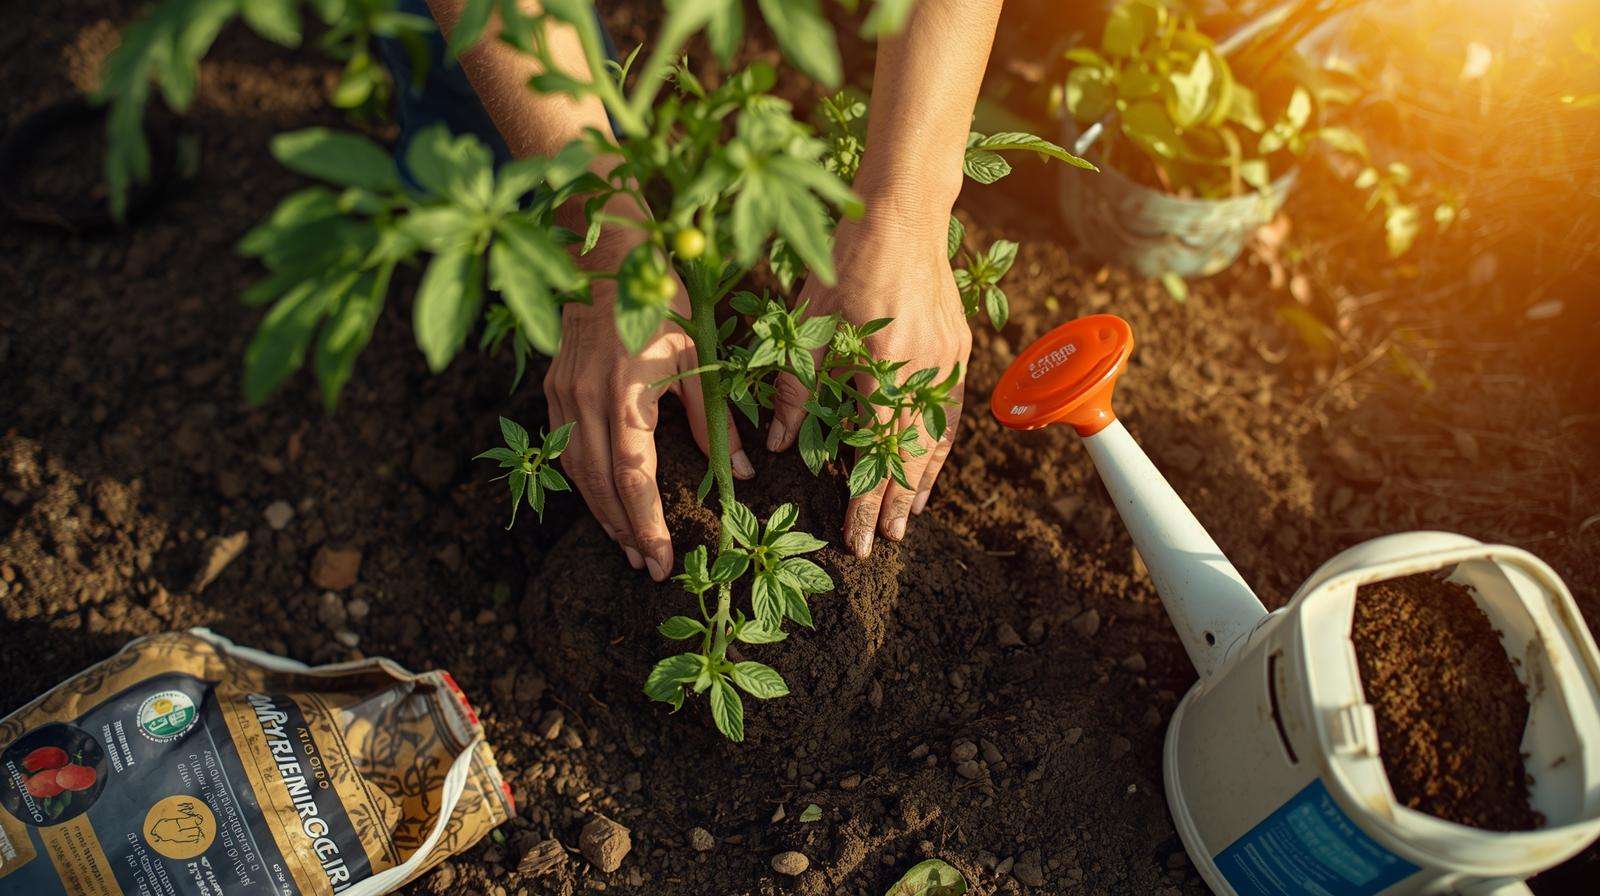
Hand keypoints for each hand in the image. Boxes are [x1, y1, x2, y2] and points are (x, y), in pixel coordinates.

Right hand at [545, 226, 753, 580]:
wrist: (605, 255)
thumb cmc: (663, 301)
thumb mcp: (698, 357)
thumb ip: (715, 419)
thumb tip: (740, 472)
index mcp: (626, 394)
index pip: (634, 479)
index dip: (648, 526)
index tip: (663, 562)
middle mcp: (586, 402)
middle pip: (601, 487)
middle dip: (626, 533)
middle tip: (649, 569)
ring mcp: (563, 396)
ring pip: (578, 474)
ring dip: (603, 515)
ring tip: (629, 548)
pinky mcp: (552, 390)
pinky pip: (565, 450)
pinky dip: (585, 484)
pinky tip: (604, 503)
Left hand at [766, 209, 970, 557]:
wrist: (903, 212)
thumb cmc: (848, 260)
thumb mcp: (809, 322)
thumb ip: (797, 386)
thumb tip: (783, 443)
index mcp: (886, 365)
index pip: (876, 452)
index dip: (866, 500)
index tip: (859, 538)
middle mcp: (926, 369)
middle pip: (912, 455)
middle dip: (897, 503)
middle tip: (886, 543)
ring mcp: (949, 359)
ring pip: (939, 438)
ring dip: (923, 481)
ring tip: (909, 517)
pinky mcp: (958, 347)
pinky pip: (952, 411)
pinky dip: (941, 445)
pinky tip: (930, 464)